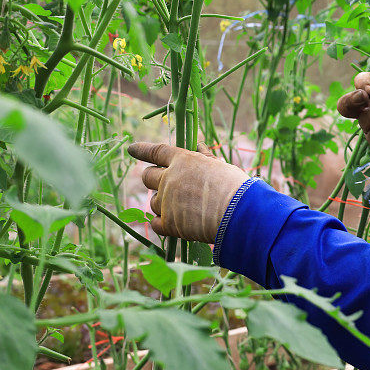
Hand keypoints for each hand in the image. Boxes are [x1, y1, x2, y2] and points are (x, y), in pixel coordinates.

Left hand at [127, 142, 249, 242]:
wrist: (238, 213)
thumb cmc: (234, 187)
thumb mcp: (219, 166)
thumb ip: (204, 157)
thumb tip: (199, 145)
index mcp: (183, 161)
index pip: (156, 152)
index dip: (142, 150)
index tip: (132, 149)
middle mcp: (169, 179)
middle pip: (147, 177)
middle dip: (152, 180)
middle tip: (165, 186)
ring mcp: (167, 201)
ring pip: (153, 202)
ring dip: (162, 205)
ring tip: (183, 209)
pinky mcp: (169, 223)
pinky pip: (155, 223)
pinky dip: (162, 224)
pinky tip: (175, 224)